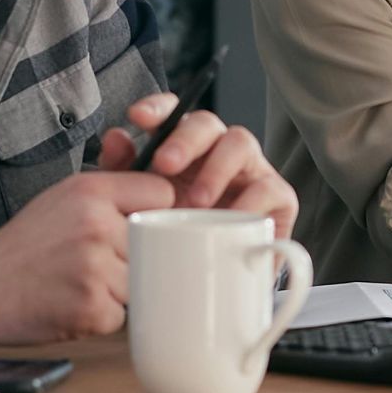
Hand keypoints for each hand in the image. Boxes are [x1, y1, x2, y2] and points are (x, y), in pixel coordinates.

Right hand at [0, 170, 172, 344]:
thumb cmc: (25, 244)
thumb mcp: (63, 197)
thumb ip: (113, 190)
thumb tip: (164, 189)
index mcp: (92, 191)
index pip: (161, 194)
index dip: (154, 213)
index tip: (139, 226)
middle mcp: (97, 225)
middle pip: (154, 244)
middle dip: (132, 257)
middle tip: (95, 262)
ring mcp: (96, 268)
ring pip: (141, 282)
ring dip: (118, 289)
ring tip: (82, 282)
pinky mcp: (93, 308)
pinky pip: (122, 315)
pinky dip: (102, 315)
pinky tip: (74, 302)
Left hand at [99, 95, 298, 239]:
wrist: (214, 283)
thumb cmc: (178, 237)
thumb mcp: (141, 207)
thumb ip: (123, 173)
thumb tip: (114, 138)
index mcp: (184, 148)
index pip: (173, 113)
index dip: (157, 108)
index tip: (137, 117)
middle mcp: (218, 151)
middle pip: (206, 123)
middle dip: (184, 139)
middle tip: (164, 165)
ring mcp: (250, 170)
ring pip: (240, 142)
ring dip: (216, 168)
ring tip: (196, 201)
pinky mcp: (277, 197)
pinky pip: (269, 188)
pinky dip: (250, 203)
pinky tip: (230, 220)